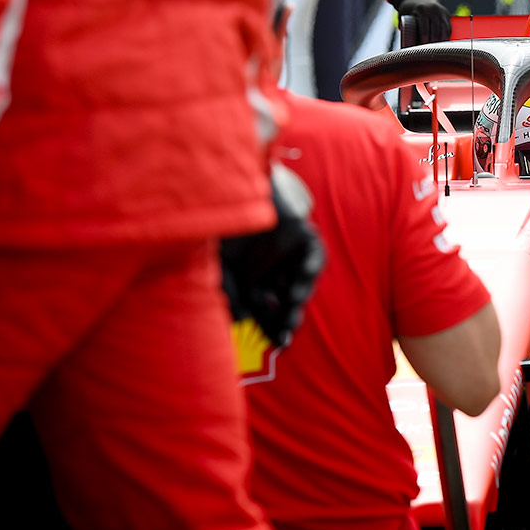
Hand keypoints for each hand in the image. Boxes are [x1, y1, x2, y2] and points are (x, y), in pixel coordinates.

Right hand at [220, 164, 324, 347]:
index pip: (264, 310)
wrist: (224, 184)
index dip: (271, 328)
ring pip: (300, 281)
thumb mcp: (216, 262)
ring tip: (291, 305)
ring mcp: (288, 253)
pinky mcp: (301, 235)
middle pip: (285, 301)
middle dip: (287, 317)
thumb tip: (239, 319)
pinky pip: (314, 254)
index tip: (279, 345)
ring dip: (299, 295)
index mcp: (250, 279)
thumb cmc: (215, 225)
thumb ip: (226, 290)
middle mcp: (272, 270)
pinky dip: (312, 265)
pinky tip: (304, 274)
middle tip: (288, 334)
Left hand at [387, 0, 450, 44]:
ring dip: (441, 42)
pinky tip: (444, 43)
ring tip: (436, 50)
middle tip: (429, 52)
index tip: (422, 50)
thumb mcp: (403, 17)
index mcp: (422, 11)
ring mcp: (440, 10)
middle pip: (435, 32)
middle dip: (433, 44)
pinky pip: (448, 27)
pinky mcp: (445, 12)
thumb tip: (405, 48)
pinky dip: (447, 36)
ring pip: (444, 30)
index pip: (425, 31)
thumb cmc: (407, 10)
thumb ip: (405, 29)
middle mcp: (433, 9)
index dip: (424, 42)